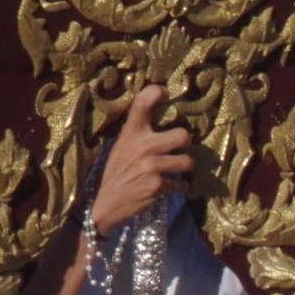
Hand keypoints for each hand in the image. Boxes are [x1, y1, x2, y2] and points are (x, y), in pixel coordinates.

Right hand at [92, 85, 193, 238]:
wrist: (107, 203)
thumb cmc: (116, 171)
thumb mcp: (121, 147)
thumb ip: (138, 133)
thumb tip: (161, 120)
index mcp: (130, 132)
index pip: (142, 103)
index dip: (155, 92)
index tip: (163, 92)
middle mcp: (142, 145)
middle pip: (183, 135)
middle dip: (184, 144)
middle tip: (177, 148)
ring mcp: (151, 165)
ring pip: (188, 161)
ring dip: (184, 168)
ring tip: (174, 170)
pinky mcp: (158, 185)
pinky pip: (182, 184)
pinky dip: (178, 188)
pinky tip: (167, 187)